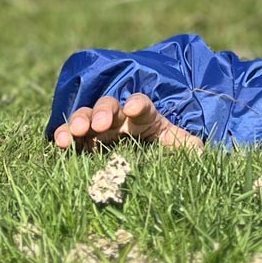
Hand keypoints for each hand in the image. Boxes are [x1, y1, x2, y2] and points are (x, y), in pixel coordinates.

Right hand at [52, 93, 202, 151]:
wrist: (151, 158)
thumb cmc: (168, 148)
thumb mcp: (183, 147)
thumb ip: (191, 148)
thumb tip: (201, 152)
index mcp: (147, 116)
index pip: (143, 104)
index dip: (138, 104)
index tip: (133, 108)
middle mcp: (120, 118)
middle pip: (110, 106)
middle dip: (103, 111)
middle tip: (99, 125)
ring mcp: (100, 128)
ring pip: (86, 116)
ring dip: (79, 121)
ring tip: (72, 133)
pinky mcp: (84, 142)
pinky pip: (71, 135)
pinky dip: (63, 136)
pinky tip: (60, 144)